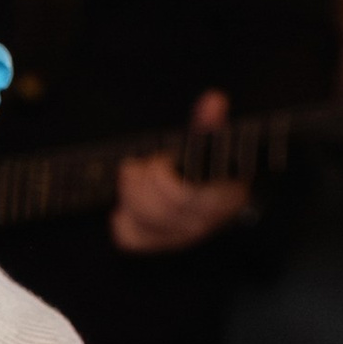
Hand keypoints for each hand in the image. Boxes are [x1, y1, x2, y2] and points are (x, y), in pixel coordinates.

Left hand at [113, 90, 248, 253]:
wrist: (214, 192)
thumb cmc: (208, 163)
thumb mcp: (209, 143)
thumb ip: (210, 124)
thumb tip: (214, 99)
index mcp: (221, 197)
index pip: (181, 196)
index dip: (160, 175)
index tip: (158, 159)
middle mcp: (203, 223)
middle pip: (158, 211)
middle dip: (141, 182)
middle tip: (138, 165)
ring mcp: (180, 237)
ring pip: (144, 223)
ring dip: (130, 195)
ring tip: (133, 177)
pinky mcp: (158, 243)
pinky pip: (130, 238)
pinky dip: (122, 219)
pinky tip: (126, 205)